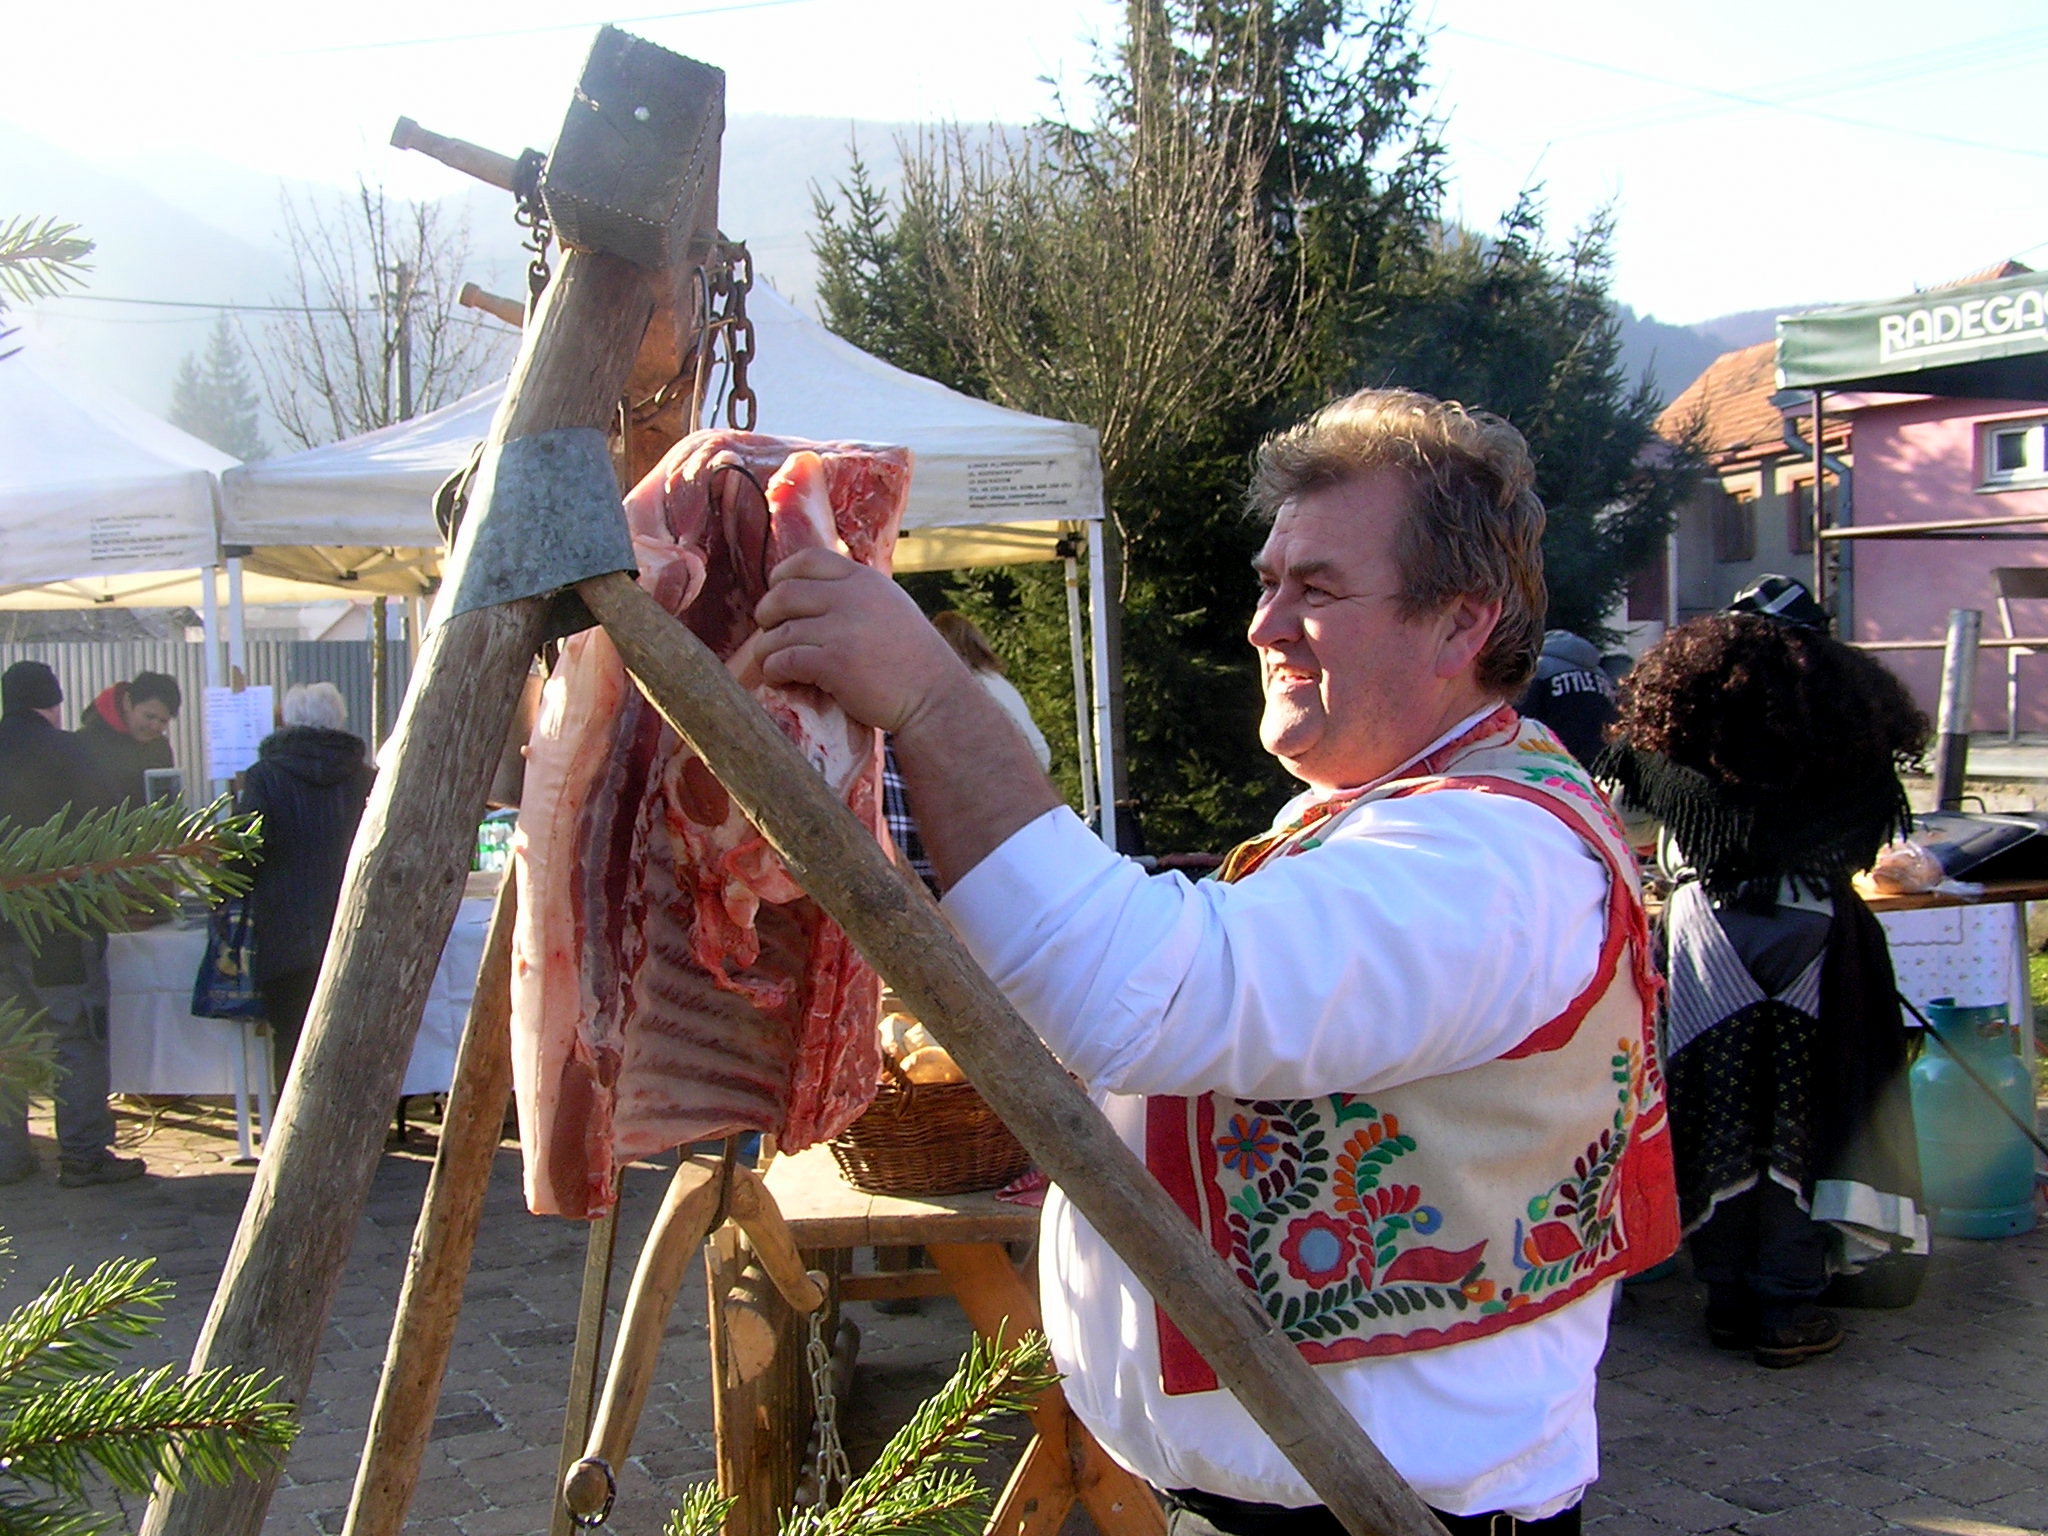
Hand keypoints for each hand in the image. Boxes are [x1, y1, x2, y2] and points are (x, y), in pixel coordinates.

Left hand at [754, 548, 974, 734]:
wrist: (934, 696)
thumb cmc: (912, 659)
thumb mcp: (889, 607)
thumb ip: (856, 594)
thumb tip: (812, 590)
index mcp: (865, 579)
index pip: (807, 559)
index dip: (782, 576)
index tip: (777, 594)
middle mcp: (852, 597)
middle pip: (784, 593)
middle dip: (767, 614)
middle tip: (770, 633)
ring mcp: (842, 629)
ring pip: (778, 632)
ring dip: (765, 650)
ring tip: (771, 662)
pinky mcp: (833, 663)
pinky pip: (784, 660)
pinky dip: (774, 670)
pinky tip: (780, 679)